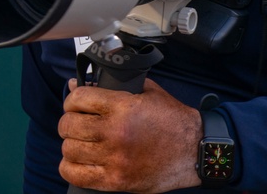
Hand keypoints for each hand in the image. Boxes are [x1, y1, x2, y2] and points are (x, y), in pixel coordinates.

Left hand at [58, 78, 202, 192]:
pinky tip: (78, 161)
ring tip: (81, 142)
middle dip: (69, 122)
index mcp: (122, 107)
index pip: (77, 99)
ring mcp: (115, 159)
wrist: (198, 151)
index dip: (72, 100)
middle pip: (68, 125)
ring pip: (70, 149)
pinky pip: (77, 175)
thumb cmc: (172, 120)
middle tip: (78, 123)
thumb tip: (76, 85)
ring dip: (71, 144)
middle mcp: (115, 133)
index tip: (76, 104)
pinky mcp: (118, 181)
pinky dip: (71, 168)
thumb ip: (110, 86)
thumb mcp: (145, 92)